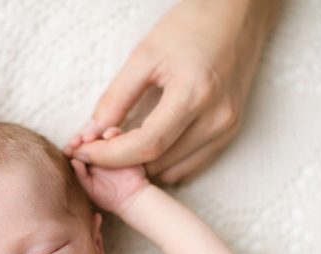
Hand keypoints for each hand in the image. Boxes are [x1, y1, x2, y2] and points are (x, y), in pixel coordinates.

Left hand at [66, 0, 280, 184]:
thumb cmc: (191, 25)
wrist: (238, 14)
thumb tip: (90, 134)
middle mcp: (217, 119)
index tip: (82, 151)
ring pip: (172, 171)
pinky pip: (189, 167)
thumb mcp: (144, 55)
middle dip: (120, 162)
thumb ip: (116, 98)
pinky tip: (145, 146)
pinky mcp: (230, 134)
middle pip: (158, 163)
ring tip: (119, 144)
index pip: (146, 145)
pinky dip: (162, 164)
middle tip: (95, 147)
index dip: (109, 156)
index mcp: (195, 94)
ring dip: (141, 166)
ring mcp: (227, 129)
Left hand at [71, 128, 148, 214]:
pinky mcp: (124, 146)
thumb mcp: (90, 188)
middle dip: (81, 139)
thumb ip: (80, 176)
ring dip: (94, 134)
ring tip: (88, 138)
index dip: (72, 148)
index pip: (78, 151)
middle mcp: (98, 154)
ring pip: (101, 135)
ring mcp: (111, 149)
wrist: (131, 199)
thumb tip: (72, 160)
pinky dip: (112, 132)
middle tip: (76, 141)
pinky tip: (107, 136)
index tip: (68, 149)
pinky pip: (118, 135)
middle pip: (88, 141)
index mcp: (88, 163)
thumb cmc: (108, 197)